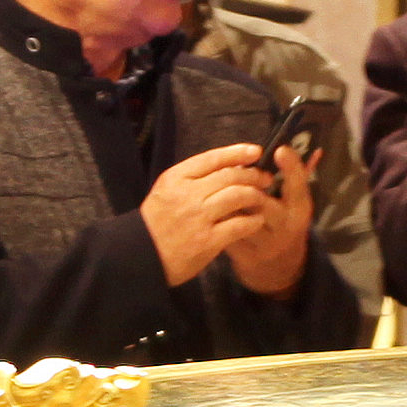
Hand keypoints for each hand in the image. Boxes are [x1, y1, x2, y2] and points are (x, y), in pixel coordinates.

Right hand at [141, 142, 285, 285]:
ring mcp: (198, 218)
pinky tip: (257, 220)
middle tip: (264, 178)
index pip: (213, 158)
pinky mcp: (208, 240)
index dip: (237, 153)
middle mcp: (188, 194)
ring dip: (255, 195)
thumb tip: (227, 166)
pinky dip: (252, 220)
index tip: (255, 152)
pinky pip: (239, 225)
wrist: (143, 255)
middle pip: (230, 176)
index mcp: (176, 178)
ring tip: (262, 197)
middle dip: (253, 175)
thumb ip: (191, 177)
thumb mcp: (166, 190)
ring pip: (238, 196)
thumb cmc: (157, 222)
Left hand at [228, 142, 316, 297]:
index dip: (291, 167)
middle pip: (261, 201)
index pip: (298, 186)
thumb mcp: (295, 202)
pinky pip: (226, 229)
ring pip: (239, 215)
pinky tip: (212, 206)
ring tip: (219, 187)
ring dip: (227, 199)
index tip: (280, 150)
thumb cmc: (284, 222)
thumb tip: (304, 147)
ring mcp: (264, 244)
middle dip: (244, 183)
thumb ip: (295, 177)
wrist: (278, 268)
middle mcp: (285, 228)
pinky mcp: (244, 254)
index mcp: (300, 210)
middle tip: (235, 170)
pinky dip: (217, 215)